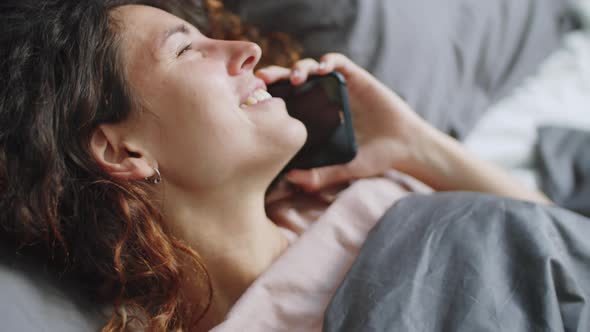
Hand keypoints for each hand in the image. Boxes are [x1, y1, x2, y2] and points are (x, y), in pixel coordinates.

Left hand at [257, 53, 434, 191]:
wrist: (404, 147)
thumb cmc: (374, 158)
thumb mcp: (343, 169)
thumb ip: (320, 175)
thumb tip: (291, 179)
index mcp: (315, 118)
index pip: (286, 101)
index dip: (270, 96)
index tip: (255, 98)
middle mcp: (323, 99)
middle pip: (293, 80)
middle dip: (276, 76)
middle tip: (262, 79)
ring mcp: (339, 87)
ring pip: (312, 68)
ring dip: (300, 67)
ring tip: (296, 78)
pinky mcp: (357, 77)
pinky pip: (338, 62)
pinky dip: (329, 61)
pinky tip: (323, 69)